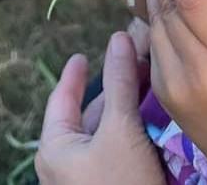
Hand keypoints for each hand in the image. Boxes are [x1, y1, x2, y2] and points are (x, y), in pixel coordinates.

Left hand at [35, 31, 164, 184]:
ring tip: (149, 88)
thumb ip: (120, 81)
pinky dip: (132, 133)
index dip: (75, 74)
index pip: (61, 99)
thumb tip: (119, 37)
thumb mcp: (121, 129)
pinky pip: (117, 154)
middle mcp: (64, 167)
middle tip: (137, 64)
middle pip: (88, 115)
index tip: (83, 55)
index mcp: (54, 149)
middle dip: (113, 89)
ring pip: (106, 135)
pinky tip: (152, 122)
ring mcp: (86, 182)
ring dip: (126, 111)